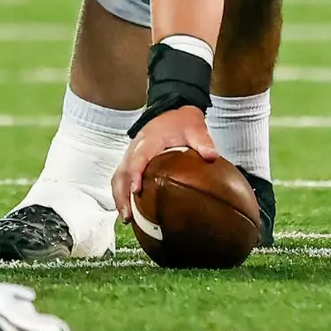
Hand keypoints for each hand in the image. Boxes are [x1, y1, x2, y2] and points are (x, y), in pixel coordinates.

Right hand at [112, 106, 216, 222]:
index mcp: (149, 140)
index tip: (136, 190)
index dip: (134, 174)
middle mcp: (135, 148)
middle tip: (128, 215)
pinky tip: (129, 210)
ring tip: (127, 218)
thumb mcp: (195, 128)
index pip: (138, 158)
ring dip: (119, 197)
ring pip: (118, 177)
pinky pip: (121, 178)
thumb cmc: (182, 122)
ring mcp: (131, 155)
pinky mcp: (131, 162)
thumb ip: (203, 141)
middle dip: (122, 194)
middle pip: (122, 172)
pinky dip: (121, 194)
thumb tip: (212, 156)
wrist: (173, 113)